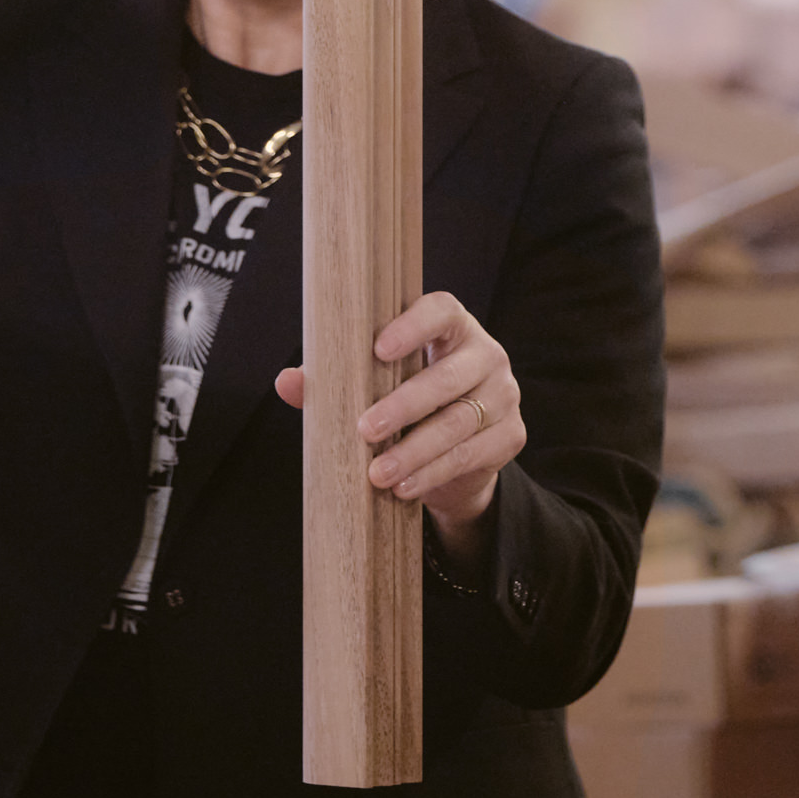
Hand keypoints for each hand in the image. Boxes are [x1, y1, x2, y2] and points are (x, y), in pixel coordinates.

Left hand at [277, 290, 525, 556]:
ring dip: (414, 451)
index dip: (412, 325)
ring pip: (459, 423)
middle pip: (449, 376)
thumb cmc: (407, 403)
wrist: (456, 455)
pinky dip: (433, 473)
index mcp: (453, 328)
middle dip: (405, 405)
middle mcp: (487, 355)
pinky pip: (470, 455)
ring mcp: (505, 395)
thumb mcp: (374, 386)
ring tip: (377, 474)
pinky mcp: (511, 435)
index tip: (378, 349)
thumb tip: (286, 382)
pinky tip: (405, 487)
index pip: (441, 310)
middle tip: (365, 429)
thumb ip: (335, 380)